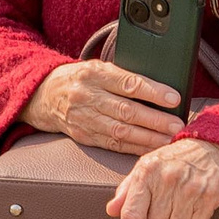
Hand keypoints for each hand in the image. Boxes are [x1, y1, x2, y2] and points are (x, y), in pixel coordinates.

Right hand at [22, 60, 184, 154]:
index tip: (174, 98)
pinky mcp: (83, 136)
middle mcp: (88, 96)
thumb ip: (124, 77)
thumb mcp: (99, 68)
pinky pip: (112, 144)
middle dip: (155, 120)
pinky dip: (133, 148)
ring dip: (148, 138)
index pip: (128, 83)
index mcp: (95, 74)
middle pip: (126, 111)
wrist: (42, 95)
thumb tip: (162, 88)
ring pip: (120, 131)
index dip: (153, 92)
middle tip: (177, 126)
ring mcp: (84, 118)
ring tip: (169, 140)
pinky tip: (150, 150)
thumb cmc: (81, 78)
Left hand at [106, 137, 218, 218]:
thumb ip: (127, 189)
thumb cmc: (177, 158)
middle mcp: (168, 180)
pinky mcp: (211, 197)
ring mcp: (191, 189)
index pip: (132, 215)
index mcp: (148, 172)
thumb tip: (112, 211)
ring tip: (175, 218)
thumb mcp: (147, 166)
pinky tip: (192, 212)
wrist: (215, 145)